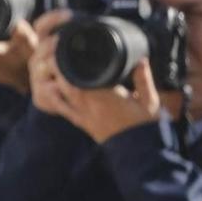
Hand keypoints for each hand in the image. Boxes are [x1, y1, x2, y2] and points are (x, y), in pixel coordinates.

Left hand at [28, 22, 162, 142]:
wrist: (137, 152)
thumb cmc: (144, 125)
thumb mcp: (149, 100)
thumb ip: (143, 79)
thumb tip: (142, 58)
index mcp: (104, 96)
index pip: (80, 75)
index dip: (69, 61)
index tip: (68, 48)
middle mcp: (88, 105)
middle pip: (64, 82)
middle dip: (58, 67)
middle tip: (59, 54)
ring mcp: (81, 115)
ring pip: (59, 94)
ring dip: (54, 80)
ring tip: (55, 68)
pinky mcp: (79, 122)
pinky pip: (61, 109)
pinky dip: (54, 97)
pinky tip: (52, 88)